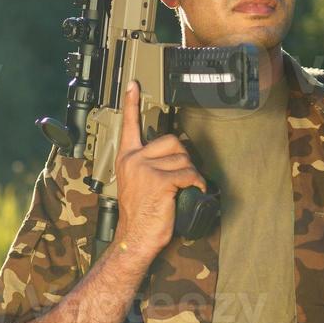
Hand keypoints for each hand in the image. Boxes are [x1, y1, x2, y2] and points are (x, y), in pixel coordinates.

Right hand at [112, 80, 206, 259]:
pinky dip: (196, 183)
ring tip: (184, 188)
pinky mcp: (160, 181)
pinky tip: (193, 191)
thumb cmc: (139, 215)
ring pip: (183, 159)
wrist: (135, 238)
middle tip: (181, 176)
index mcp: (126, 158)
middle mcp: (134, 160)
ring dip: (191, 174)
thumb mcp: (135, 184)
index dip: (131, 104)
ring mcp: (145, 169)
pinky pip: (189, 174)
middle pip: (171, 141)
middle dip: (183, 158)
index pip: (128, 126)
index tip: (133, 85)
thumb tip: (171, 158)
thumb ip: (146, 166)